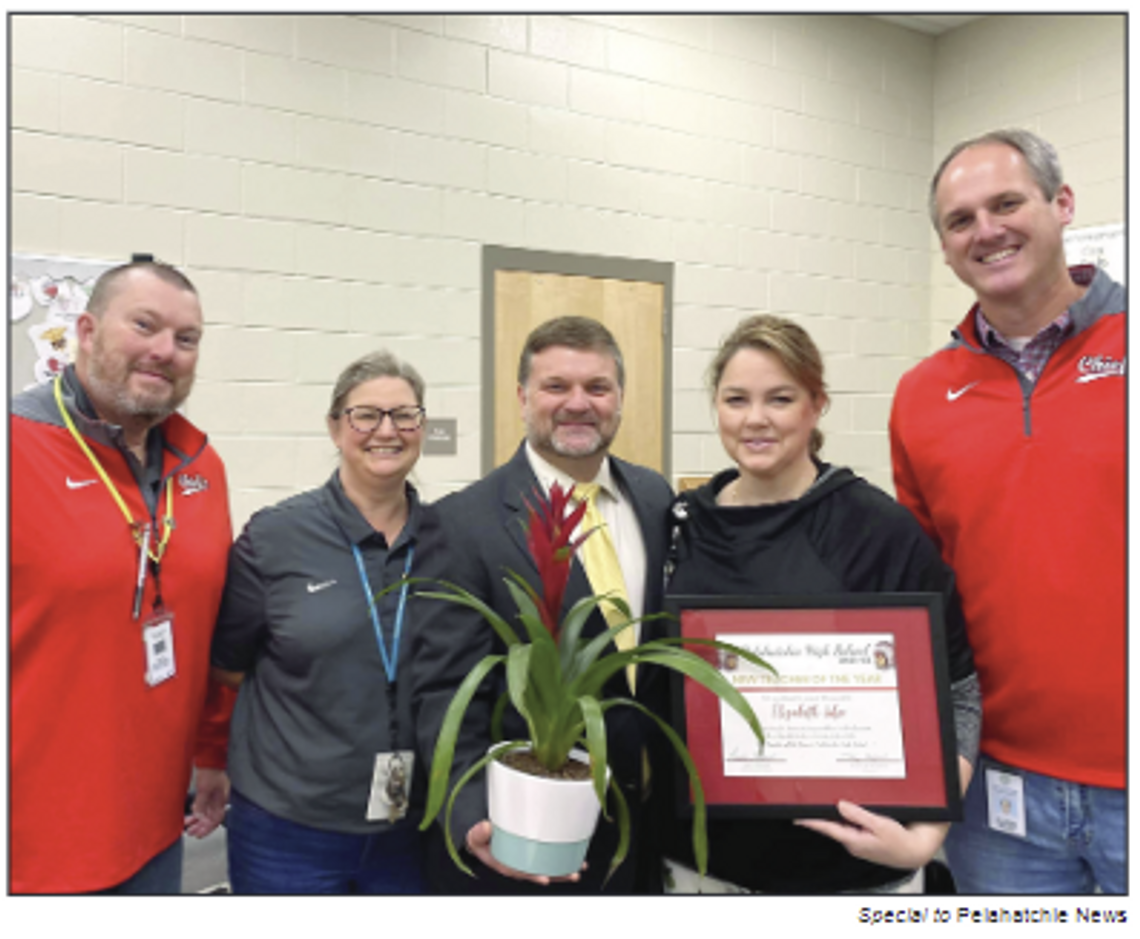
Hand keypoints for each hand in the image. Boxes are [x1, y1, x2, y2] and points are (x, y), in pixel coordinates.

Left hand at [184, 767, 229, 837]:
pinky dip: (196, 812)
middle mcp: (218, 800)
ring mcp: (214, 796)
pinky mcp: (208, 792)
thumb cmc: (211, 772)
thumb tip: (199, 817)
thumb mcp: (204, 789)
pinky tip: (191, 814)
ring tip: (188, 826)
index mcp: (221, 800)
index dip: (208, 829)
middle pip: (210, 818)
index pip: (216, 819)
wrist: (209, 759)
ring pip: (205, 813)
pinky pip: (202, 806)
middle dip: (200, 826)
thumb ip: (202, 804)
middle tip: (191, 832)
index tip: (199, 834)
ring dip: (197, 820)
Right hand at [465, 820, 583, 884]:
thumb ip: (478, 833)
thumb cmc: (480, 840)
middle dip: (557, 875)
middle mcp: (519, 865)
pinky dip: (560, 857)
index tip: (544, 878)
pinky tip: (573, 856)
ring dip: (563, 868)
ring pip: (547, 866)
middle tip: (572, 874)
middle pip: (539, 873)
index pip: (520, 872)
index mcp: (505, 864)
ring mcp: (527, 860)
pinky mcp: (532, 852)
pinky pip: (547, 857)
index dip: (532, 875)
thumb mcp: (475, 837)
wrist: (482, 838)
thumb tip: (486, 827)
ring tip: (579, 867)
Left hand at [795, 800, 947, 870]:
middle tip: (810, 805)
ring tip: (829, 805)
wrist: (913, 852)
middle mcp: (853, 844)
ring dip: (836, 816)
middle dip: (823, 815)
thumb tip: (841, 805)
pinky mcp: (864, 841)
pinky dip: (848, 820)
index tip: (797, 818)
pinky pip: (851, 828)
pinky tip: (850, 812)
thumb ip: (858, 815)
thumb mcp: (879, 824)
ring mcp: (858, 844)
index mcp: (854, 840)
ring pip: (842, 826)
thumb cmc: (900, 841)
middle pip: (833, 826)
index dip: (811, 822)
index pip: (828, 828)